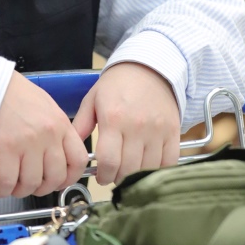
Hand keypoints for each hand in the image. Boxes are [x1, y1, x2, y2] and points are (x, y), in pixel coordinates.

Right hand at [0, 72, 88, 197]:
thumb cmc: (13, 94)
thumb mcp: (45, 107)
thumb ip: (56, 131)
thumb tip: (57, 156)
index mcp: (60, 124)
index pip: (78, 160)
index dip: (70, 177)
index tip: (59, 182)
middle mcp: (48, 135)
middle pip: (56, 177)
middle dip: (44, 188)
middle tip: (34, 186)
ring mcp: (27, 143)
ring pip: (32, 183)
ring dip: (22, 190)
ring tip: (14, 186)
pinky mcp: (5, 149)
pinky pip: (8, 181)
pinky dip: (3, 189)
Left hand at [72, 62, 180, 185]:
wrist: (149, 67)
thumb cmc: (116, 84)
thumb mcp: (93, 99)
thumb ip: (81, 125)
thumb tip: (71, 150)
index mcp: (113, 119)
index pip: (109, 161)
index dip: (103, 175)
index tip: (101, 177)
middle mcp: (136, 127)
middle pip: (128, 169)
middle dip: (118, 178)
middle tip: (114, 175)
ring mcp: (157, 130)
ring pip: (148, 168)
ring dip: (137, 176)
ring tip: (129, 171)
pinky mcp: (174, 131)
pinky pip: (169, 161)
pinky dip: (158, 169)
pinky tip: (148, 166)